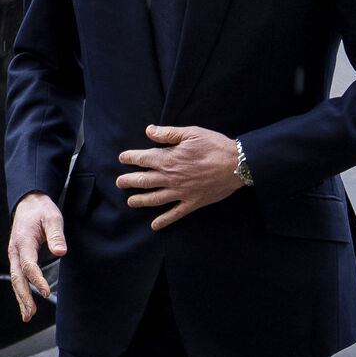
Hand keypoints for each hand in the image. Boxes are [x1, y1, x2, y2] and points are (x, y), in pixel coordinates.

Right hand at [7, 192, 65, 322]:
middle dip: (23, 296)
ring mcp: (15, 254)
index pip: (28, 264)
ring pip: (15, 279)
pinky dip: (20, 292)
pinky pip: (17, 277)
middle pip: (17, 277)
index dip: (36, 279)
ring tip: (27, 316)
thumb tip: (60, 252)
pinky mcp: (18, 257)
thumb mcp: (52, 218)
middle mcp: (15, 250)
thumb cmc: (41, 210)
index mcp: (23, 240)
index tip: (45, 292)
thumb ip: (56, 235)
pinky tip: (25, 304)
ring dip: (20, 298)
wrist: (28, 203)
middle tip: (30, 313)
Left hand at [117, 125, 241, 230]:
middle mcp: (170, 177)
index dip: (129, 158)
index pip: (142, 159)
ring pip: (154, 199)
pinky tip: (155, 225)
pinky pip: (174, 214)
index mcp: (168, 159)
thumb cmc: (214, 146)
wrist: (237, 164)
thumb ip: (168, 133)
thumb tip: (149, 130)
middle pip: (143, 181)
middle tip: (119, 182)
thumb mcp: (191, 133)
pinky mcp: (192, 203)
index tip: (122, 158)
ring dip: (140, 201)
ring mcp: (180, 192)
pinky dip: (163, 221)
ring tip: (130, 202)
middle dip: (128, 181)